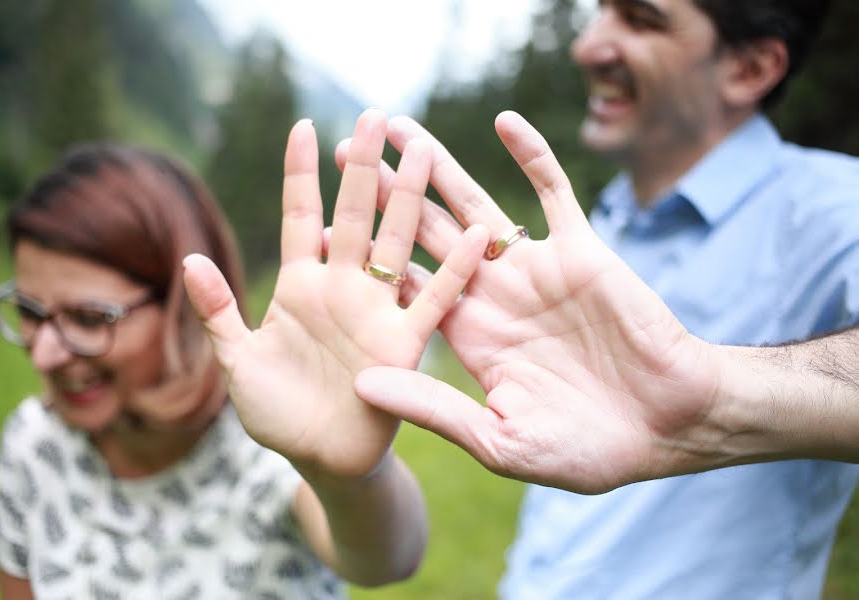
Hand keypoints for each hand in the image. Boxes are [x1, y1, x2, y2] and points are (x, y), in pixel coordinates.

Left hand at [183, 110, 487, 480]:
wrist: (320, 457)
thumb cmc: (276, 411)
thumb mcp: (238, 362)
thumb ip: (219, 312)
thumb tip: (189, 259)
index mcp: (299, 285)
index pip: (300, 215)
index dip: (300, 173)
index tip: (303, 126)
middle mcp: (341, 287)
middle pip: (353, 215)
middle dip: (363, 167)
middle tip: (375, 118)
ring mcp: (375, 310)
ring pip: (396, 243)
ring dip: (409, 200)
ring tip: (423, 153)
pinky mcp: (404, 342)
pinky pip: (433, 300)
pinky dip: (454, 270)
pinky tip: (474, 234)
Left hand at [349, 112, 724, 492]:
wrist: (667, 425)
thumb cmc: (587, 449)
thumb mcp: (500, 439)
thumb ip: (434, 409)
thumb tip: (361, 385)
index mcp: (467, 337)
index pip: (404, 287)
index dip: (363, 258)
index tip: (319, 228)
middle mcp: (491, 295)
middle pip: (425, 234)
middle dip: (385, 196)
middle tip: (344, 155)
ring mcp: (533, 268)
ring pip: (476, 204)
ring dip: (439, 165)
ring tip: (399, 128)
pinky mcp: (579, 250)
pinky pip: (552, 193)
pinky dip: (531, 156)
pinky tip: (502, 122)